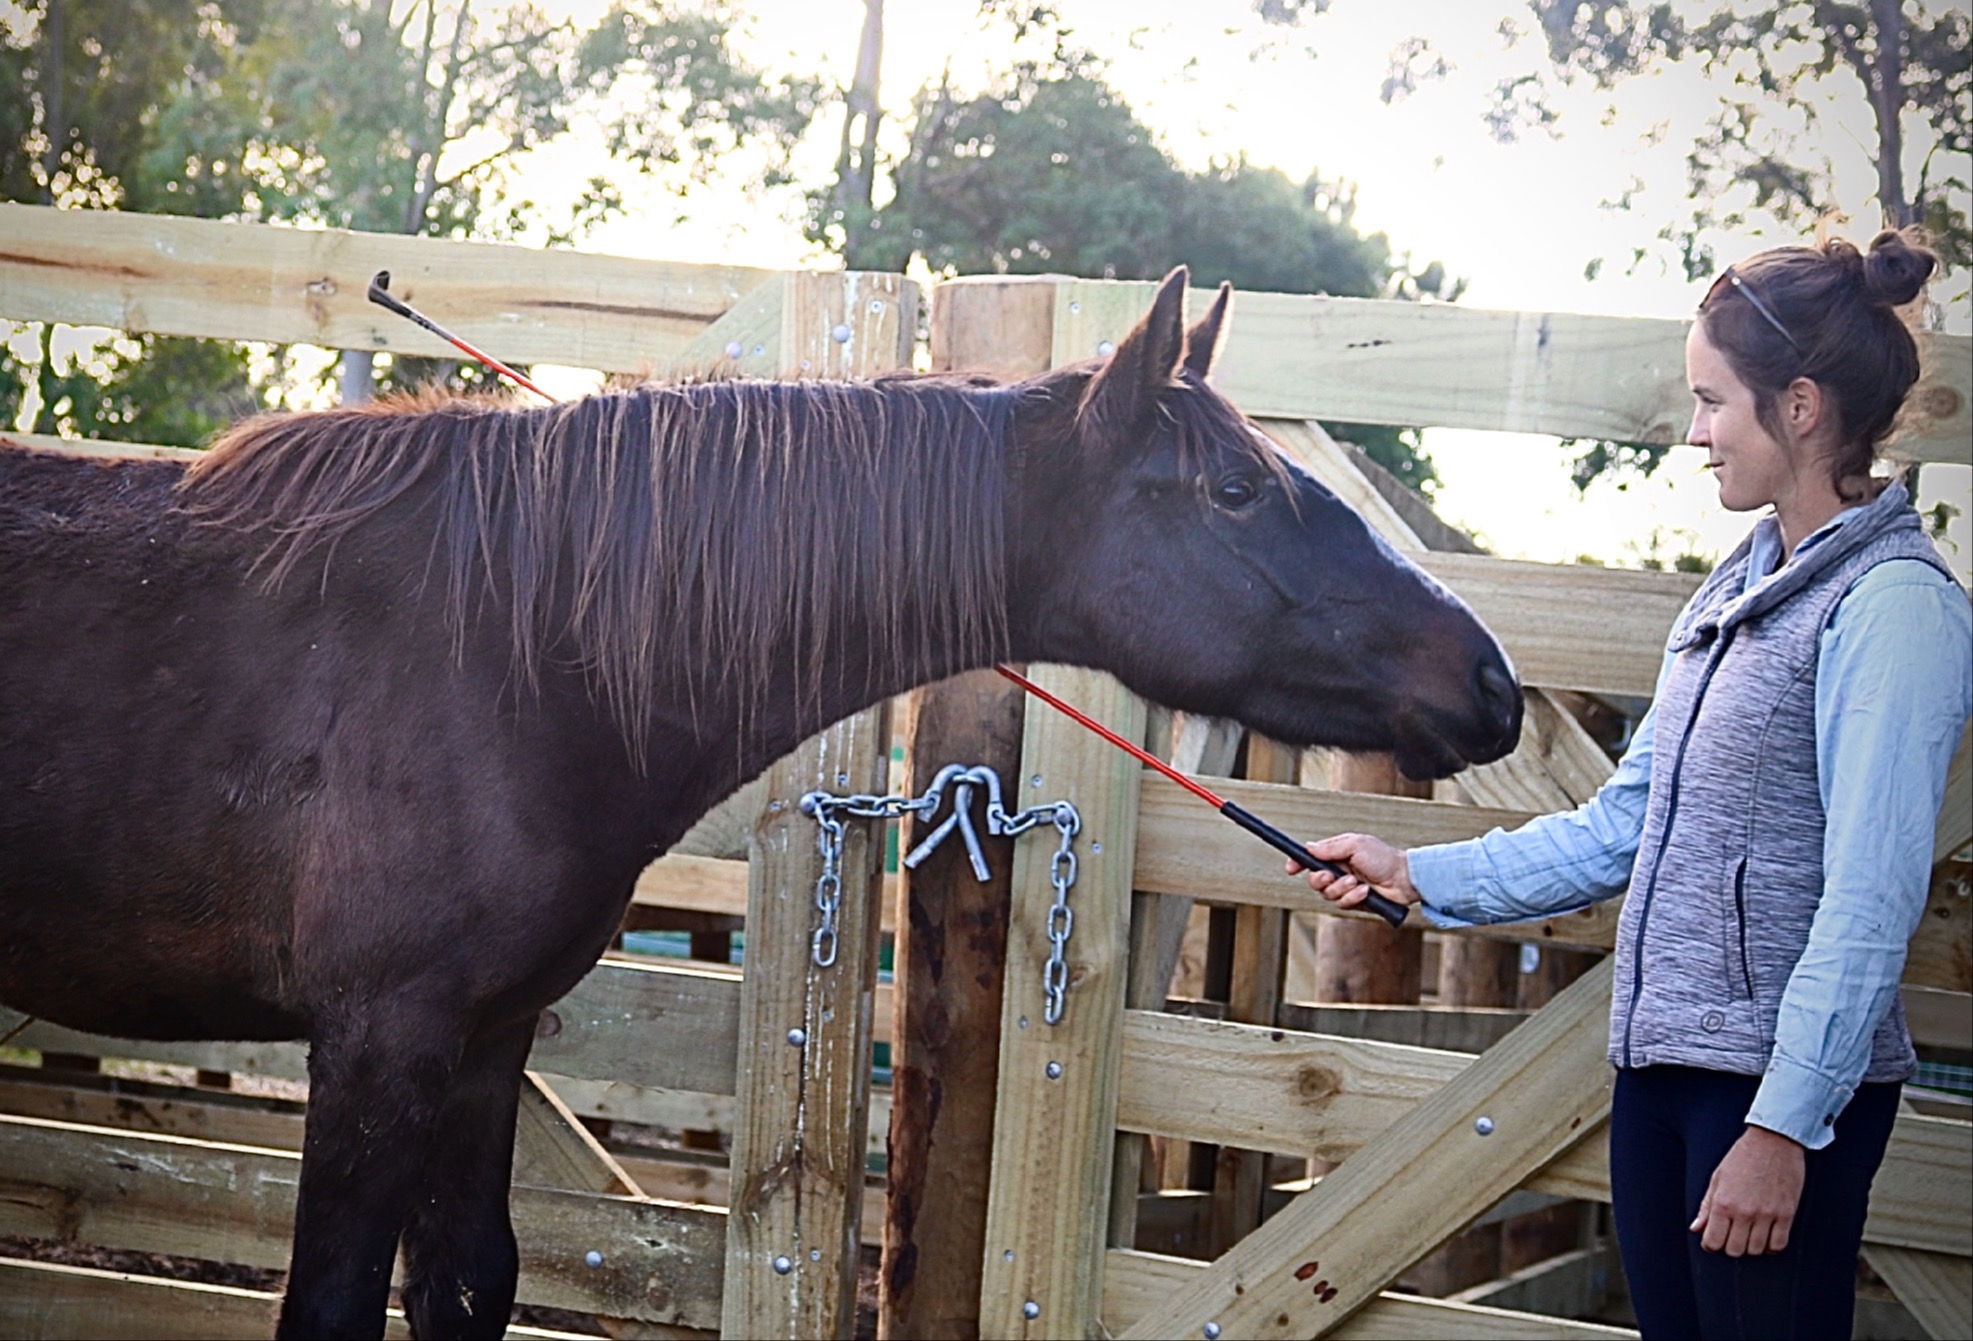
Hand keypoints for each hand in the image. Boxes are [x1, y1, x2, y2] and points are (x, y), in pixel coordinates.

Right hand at [1286, 833, 1419, 909]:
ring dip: (1342, 889)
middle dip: (1320, 880)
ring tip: (1358, 882)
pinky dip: (1352, 897)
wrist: (1405, 879)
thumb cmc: (1383, 858)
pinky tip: (1365, 891)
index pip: (1310, 859)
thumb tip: (1309, 848)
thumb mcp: (1356, 845)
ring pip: (1327, 895)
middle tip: (1331, 876)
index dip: (1297, 863)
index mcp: (1336, 854)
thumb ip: (1331, 848)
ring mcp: (1345, 888)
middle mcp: (1338, 871)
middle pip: (1314, 880)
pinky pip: (1341, 904)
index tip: (1291, 868)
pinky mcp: (1353, 901)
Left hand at [1692, 1126, 1805, 1255]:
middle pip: (1734, 1250)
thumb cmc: (1743, 1157)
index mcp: (1723, 1202)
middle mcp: (1744, 1212)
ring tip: (1749, 1235)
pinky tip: (1766, 1238)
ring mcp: (1767, 1214)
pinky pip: (1779, 1244)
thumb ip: (1706, 1206)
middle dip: (1730, 1246)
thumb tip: (1696, 1228)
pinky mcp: (1787, 1214)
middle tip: (1732, 1236)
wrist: (1773, 1141)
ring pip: (1756, 1250)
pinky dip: (1771, 1247)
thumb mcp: (1717, 1178)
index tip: (1713, 1240)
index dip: (1711, 1244)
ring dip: (1751, 1247)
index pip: (1713, 1241)